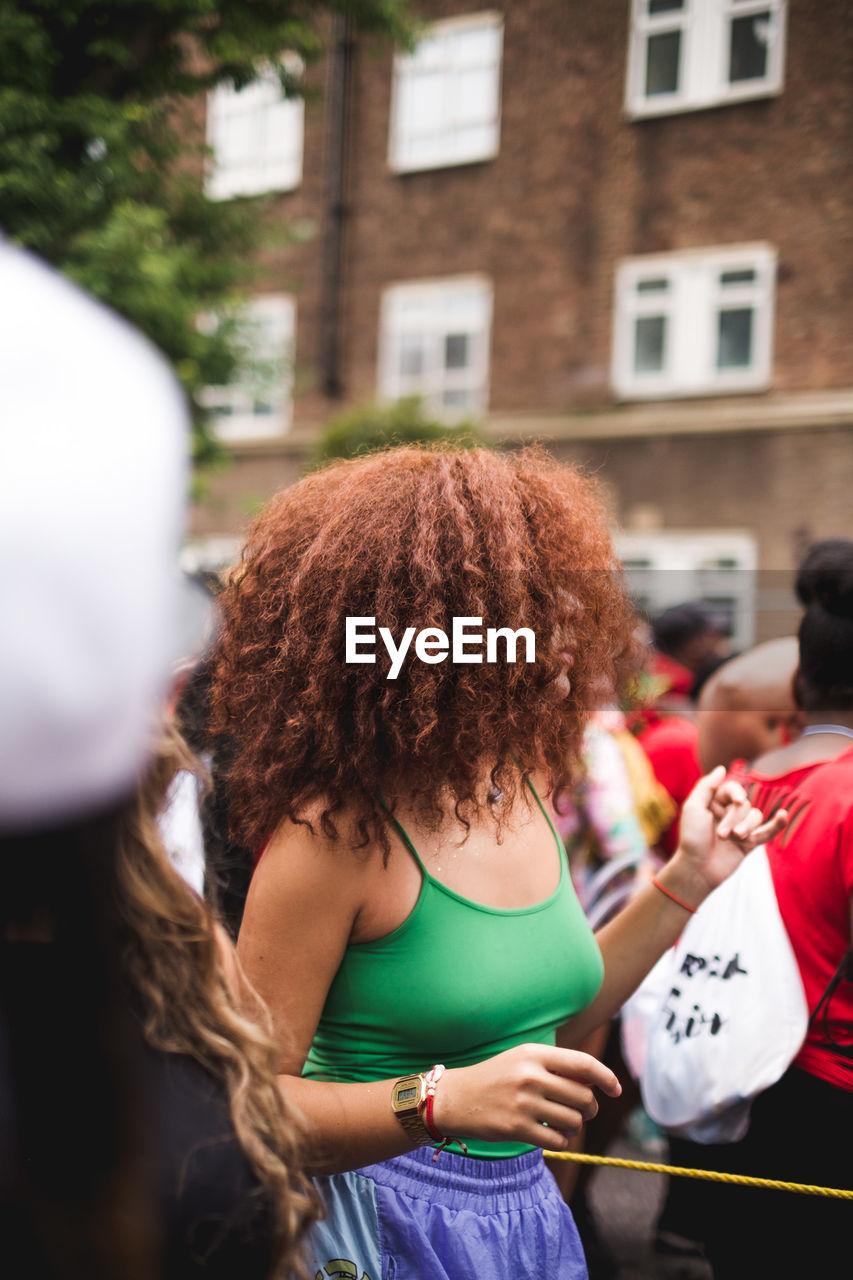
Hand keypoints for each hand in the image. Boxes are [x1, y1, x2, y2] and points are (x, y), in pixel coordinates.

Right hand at [432, 1042, 621, 1151]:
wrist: (455, 1098)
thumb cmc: (495, 1078)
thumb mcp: (522, 1060)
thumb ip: (555, 1066)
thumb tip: (595, 1083)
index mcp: (534, 1054)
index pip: (584, 1064)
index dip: (606, 1077)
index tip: (616, 1089)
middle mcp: (530, 1076)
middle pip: (583, 1096)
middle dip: (589, 1108)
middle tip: (582, 1112)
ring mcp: (524, 1103)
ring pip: (573, 1121)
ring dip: (574, 1126)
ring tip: (563, 1123)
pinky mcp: (517, 1128)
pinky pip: (557, 1140)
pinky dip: (561, 1141)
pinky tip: (552, 1136)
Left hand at [674, 766, 787, 895]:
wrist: (697, 869)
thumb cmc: (691, 838)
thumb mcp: (693, 808)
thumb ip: (706, 786)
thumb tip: (722, 768)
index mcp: (714, 803)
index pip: (733, 789)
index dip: (737, 793)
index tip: (737, 801)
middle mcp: (728, 813)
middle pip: (744, 805)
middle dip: (734, 818)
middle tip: (721, 835)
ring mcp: (740, 827)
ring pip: (756, 817)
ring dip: (746, 827)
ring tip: (733, 839)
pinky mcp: (750, 843)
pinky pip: (767, 831)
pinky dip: (777, 824)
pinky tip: (783, 816)